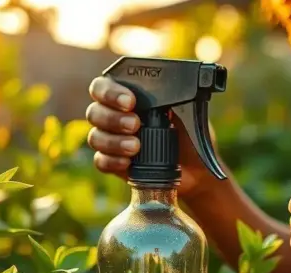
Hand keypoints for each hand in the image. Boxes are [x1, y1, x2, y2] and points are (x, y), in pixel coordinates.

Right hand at [86, 76, 223, 196]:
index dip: (110, 92)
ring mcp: (111, 140)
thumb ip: (175, 97)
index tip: (130, 101)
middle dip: (112, 117)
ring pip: (95, 137)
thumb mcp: (187, 113)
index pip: (104, 87)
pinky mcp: (113, 163)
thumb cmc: (189, 135)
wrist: (195, 169)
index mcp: (127, 96)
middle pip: (94, 111)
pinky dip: (112, 161)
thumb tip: (176, 85)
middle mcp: (113, 116)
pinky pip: (100, 161)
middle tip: (135, 124)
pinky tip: (127, 163)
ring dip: (113, 141)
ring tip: (135, 146)